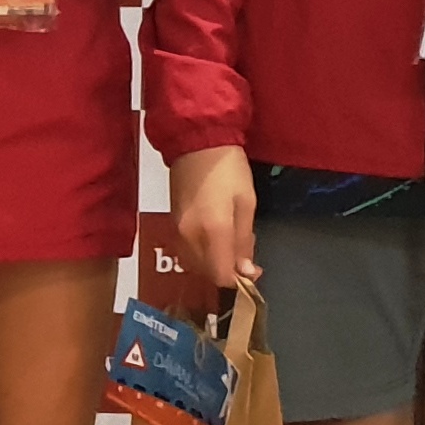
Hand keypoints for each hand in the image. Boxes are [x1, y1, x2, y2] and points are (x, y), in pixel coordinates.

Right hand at [167, 146, 257, 289]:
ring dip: (214, 264)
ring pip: (195, 265)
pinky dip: (202, 254)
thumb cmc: (229, 170)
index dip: (238, 282)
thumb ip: (245, 241)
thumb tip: (247, 272)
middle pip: (206, 273)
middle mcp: (190, 237)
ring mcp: (177, 232)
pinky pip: (186, 252)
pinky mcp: (171, 225)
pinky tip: (215, 239)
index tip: (252, 272)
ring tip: (231, 245)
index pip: (221, 276)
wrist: (196, 143)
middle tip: (246, 257)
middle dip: (227, 272)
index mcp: (213, 231)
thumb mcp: (246, 204)